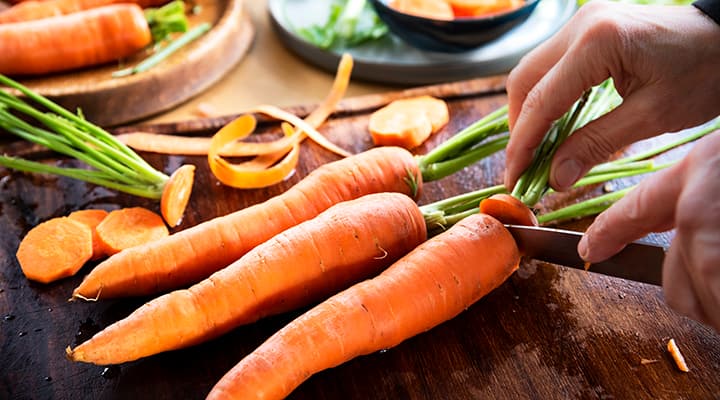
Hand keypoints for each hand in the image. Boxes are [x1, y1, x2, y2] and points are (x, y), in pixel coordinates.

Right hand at [504, 1, 719, 191]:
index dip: (523, 145)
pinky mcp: (587, 29)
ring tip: (537, 149)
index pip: (540, 101)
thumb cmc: (703, 74)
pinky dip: (545, 97)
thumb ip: (595, 145)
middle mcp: (579, 26)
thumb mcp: (651, 117)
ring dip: (529, 113)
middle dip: (520, 128)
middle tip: (526, 166)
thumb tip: (555, 178)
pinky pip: (550, 66)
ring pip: (531, 72)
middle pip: (524, 81)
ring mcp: (581, 23)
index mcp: (596, 43)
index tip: (516, 179)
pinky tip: (553, 124)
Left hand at [578, 132, 719, 331]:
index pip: (637, 210)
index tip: (586, 250)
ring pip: (706, 304)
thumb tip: (672, 243)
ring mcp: (719, 249)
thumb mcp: (718, 163)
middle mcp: (700, 214)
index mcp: (698, 180)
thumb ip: (694, 200)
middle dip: (699, 288)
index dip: (607, 233)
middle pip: (676, 288)